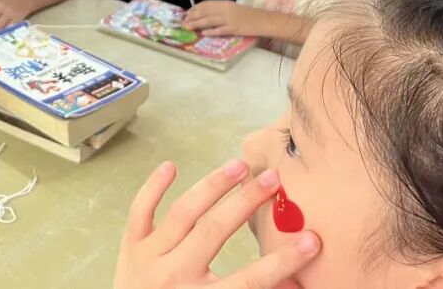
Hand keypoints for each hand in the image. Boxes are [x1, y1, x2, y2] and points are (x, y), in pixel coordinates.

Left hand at [113, 160, 319, 288]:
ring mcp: (150, 258)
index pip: (251, 280)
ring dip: (212, 186)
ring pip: (182, 213)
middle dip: (246, 202)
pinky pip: (140, 212)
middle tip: (274, 179)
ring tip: (239, 166)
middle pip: (213, 232)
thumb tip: (297, 284)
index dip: (283, 261)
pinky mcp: (131, 247)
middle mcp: (175, 276)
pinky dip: (152, 187)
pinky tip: (171, 165)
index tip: (311, 239)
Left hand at [184, 0, 261, 36]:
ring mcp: (229, 20)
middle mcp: (225, 10)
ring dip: (196, 24)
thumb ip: (220, 10)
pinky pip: (220, 30)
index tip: (188, 13)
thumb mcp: (233, 8)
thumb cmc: (248, 15)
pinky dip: (211, 31)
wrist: (263, 20)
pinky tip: (203, 33)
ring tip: (188, 27)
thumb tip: (206, 15)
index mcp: (225, 3)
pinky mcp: (234, 29)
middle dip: (192, 16)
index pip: (206, 4)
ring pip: (209, 21)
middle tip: (184, 21)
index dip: (196, 8)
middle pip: (205, 12)